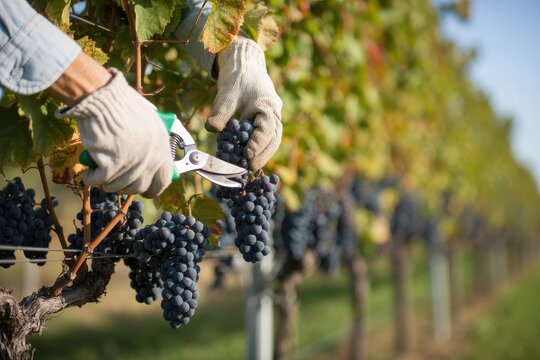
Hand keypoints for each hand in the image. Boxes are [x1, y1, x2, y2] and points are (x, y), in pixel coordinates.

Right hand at [56, 69, 171, 197]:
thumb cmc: (120, 104)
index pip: (163, 180)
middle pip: (139, 187)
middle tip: (114, 181)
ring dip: (107, 183)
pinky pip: (100, 181)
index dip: (152, 188)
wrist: (101, 97)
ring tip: (98, 173)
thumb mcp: (147, 122)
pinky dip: (92, 178)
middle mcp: (151, 156)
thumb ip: (150, 144)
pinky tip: (89, 173)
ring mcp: (133, 162)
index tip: (144, 190)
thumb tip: (146, 164)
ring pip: (118, 186)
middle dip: (125, 187)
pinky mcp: (112, 165)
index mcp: (161, 145)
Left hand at [206, 38, 281, 170]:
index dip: (257, 144)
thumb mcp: (226, 96)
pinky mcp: (268, 120)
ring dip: (264, 154)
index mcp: (267, 105)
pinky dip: (261, 148)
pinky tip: (250, 157)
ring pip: (273, 140)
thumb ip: (220, 114)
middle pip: (273, 139)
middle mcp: (274, 112)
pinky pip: (268, 137)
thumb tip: (211, 130)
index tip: (246, 155)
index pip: (265, 129)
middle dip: (262, 155)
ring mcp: (274, 116)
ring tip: (251, 167)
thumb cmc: (236, 80)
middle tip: (250, 168)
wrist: (244, 66)